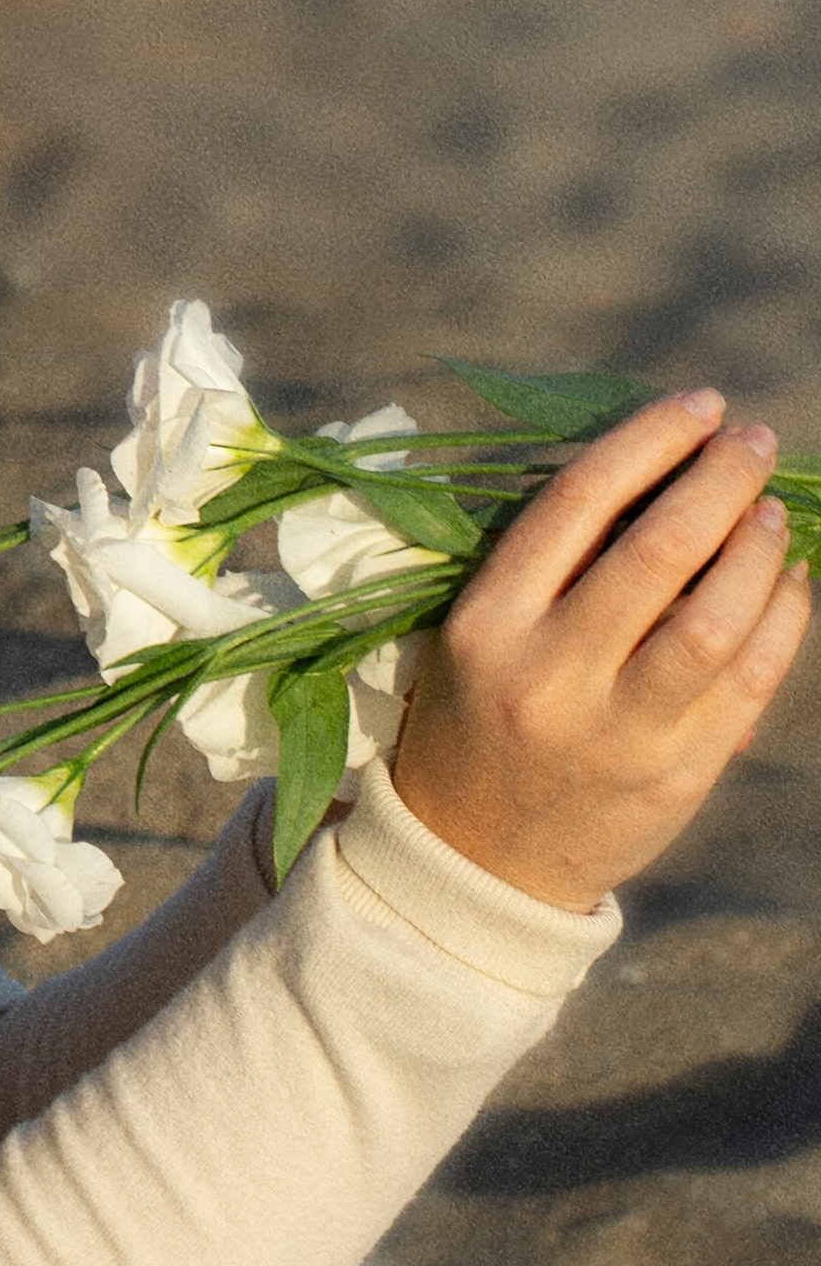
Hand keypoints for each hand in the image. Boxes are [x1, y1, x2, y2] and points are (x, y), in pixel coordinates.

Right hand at [391, 390, 808, 911]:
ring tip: (773, 512)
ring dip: (757, 550)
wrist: (475, 859)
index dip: (649, 441)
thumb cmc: (478, 717)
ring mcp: (616, 732)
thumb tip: (664, 478)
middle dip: (720, 481)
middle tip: (755, 440)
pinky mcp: (674, 776)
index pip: (576, 504)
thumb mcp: (478, 634)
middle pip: (656, 553)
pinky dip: (783, 621)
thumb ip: (551, 565)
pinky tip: (791, 580)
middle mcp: (550, 674)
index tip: (699, 405)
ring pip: (713, 621)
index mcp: (488, 624)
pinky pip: (748, 684)